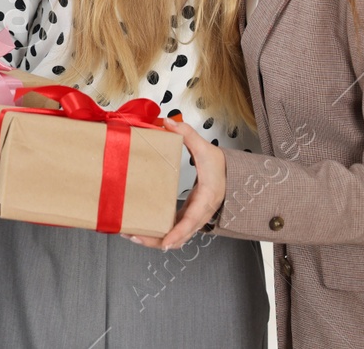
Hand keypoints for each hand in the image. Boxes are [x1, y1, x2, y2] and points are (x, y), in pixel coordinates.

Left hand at [126, 120, 224, 250]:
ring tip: (132, 235)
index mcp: (205, 199)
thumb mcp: (205, 148)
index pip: (191, 221)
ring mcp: (194, 217)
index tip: (164, 242)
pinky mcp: (188, 216)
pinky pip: (174, 230)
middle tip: (134, 236)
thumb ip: (187, 135)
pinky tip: (143, 230)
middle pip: (179, 236)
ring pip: (176, 237)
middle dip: (156, 241)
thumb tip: (168, 122)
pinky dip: (160, 234)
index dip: (177, 233)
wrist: (232, 174)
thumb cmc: (220, 165)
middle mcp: (200, 214)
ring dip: (155, 240)